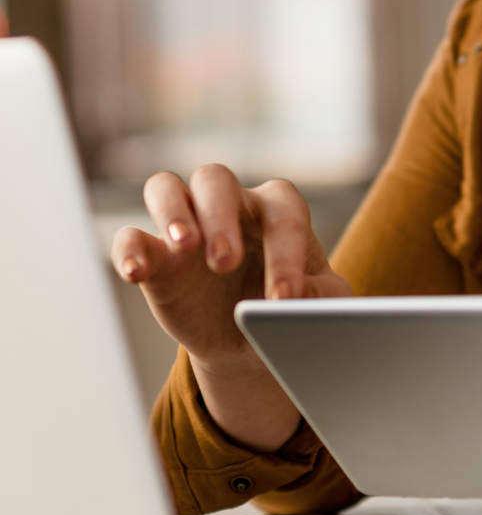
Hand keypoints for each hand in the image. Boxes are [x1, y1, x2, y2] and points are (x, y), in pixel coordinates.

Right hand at [111, 163, 349, 449]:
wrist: (255, 334)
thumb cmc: (293, 302)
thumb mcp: (318, 301)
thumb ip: (318, 295)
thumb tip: (295, 301)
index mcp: (279, 208)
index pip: (283, 214)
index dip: (286, 254)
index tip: (284, 300)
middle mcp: (230, 205)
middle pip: (216, 180)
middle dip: (220, 217)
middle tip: (225, 261)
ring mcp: (188, 225)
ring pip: (166, 188)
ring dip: (171, 212)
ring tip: (183, 246)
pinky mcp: (156, 256)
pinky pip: (132, 236)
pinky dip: (129, 249)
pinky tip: (135, 271)